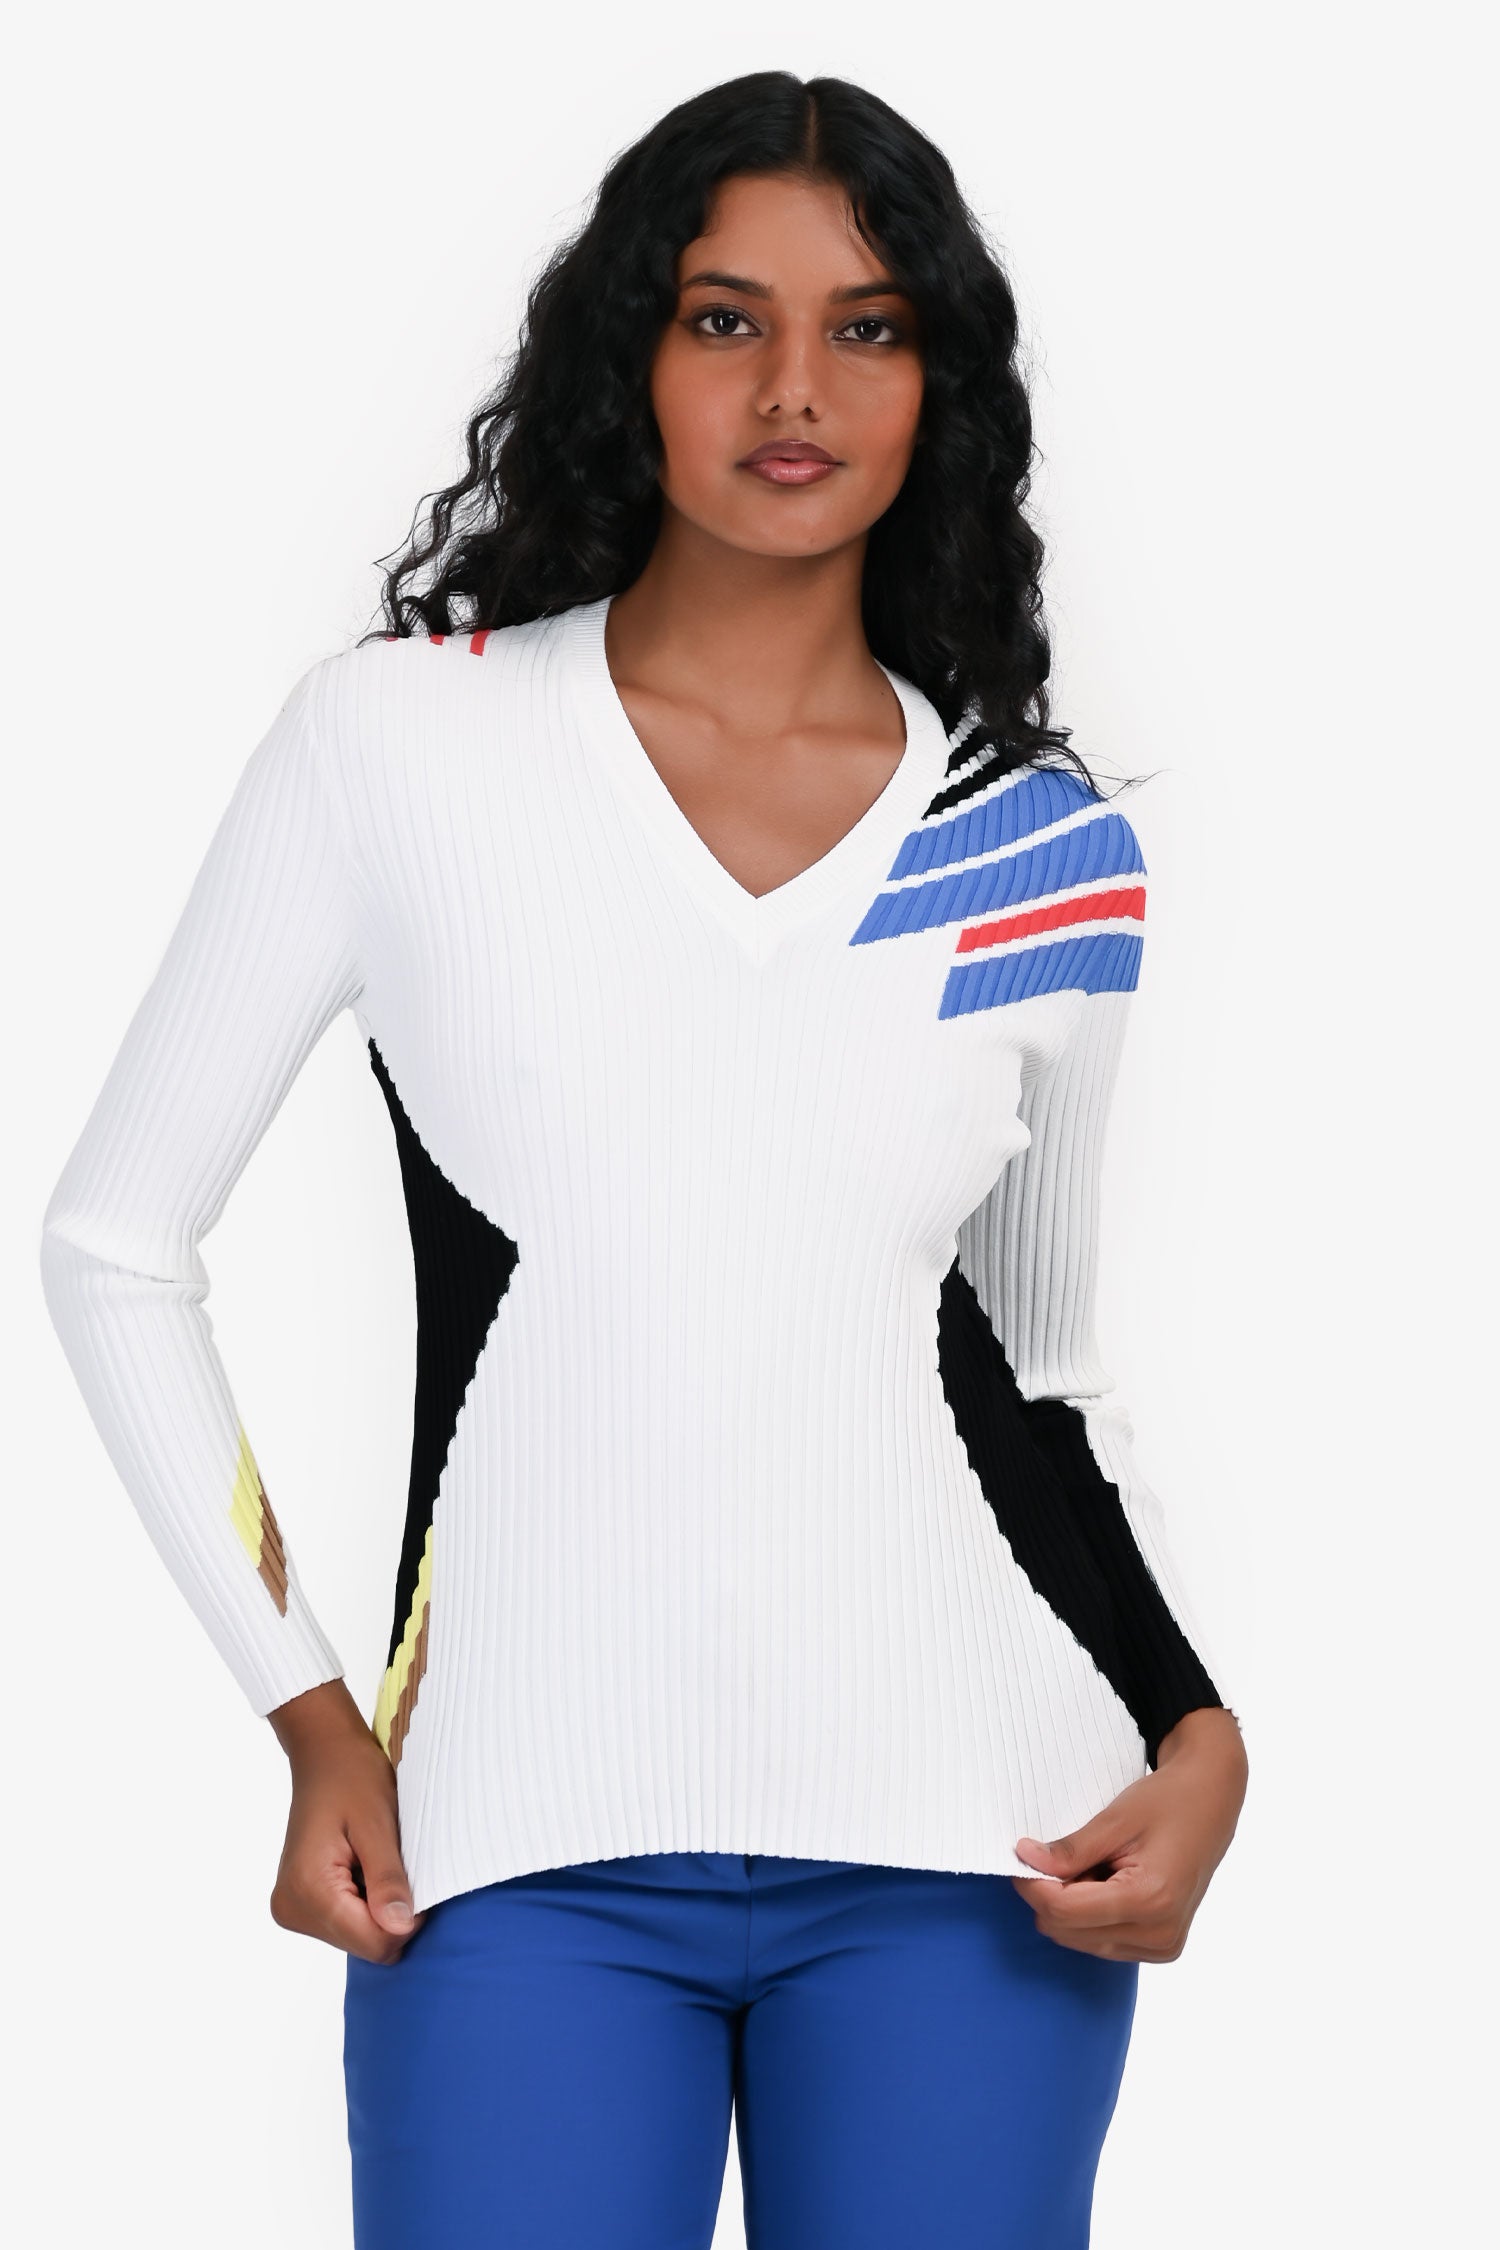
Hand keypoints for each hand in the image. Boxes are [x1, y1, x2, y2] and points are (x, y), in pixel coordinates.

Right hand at [266, 1679, 426, 1964]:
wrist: (324, 1754)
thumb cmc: (353, 1778)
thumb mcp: (379, 1825)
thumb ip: (387, 1880)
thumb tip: (401, 1930)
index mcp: (308, 1890)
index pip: (373, 1942)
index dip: (407, 1918)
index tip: (415, 1878)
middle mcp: (291, 1908)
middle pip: (364, 1944)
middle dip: (390, 1911)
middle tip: (392, 1862)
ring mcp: (291, 1909)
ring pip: (357, 1937)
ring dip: (377, 1905)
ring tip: (373, 1859)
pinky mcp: (298, 1905)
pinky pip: (346, 1923)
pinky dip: (364, 1902)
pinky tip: (362, 1866)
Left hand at [1009, 1705, 1247, 1961]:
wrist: (1212, 1802)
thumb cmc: (1168, 1802)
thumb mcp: (1115, 1818)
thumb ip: (1070, 1849)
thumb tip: (1024, 1860)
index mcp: (1149, 1900)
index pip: (1064, 1911)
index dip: (1032, 1883)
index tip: (1021, 1854)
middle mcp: (1159, 1934)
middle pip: (1068, 1931)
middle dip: (1050, 1895)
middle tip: (1057, 1855)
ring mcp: (1163, 1946)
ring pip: (1081, 1941)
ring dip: (1070, 1907)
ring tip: (1093, 1865)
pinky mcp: (1162, 1947)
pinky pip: (1103, 1942)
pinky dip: (1090, 1915)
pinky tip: (1106, 1882)